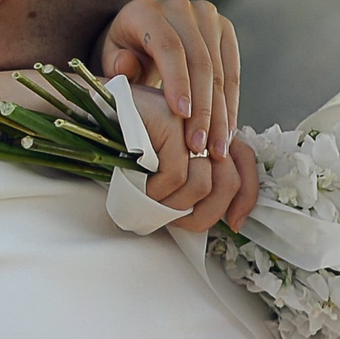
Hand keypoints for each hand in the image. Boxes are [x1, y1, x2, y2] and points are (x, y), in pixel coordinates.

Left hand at [100, 0, 239, 170]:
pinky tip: (226, 132)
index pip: (169, 47)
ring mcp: (207, 17)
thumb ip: (116, 66)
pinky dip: (230, 105)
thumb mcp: (111, 60)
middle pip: (200, 62)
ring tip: (216, 149)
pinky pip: (232, 73)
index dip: (178, 82)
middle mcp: (181, 8)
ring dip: (220, 114)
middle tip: (199, 146)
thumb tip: (126, 66)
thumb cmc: (123, 54)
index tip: (182, 115)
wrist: (142, 36)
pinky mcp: (225, 30)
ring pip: (220, 72)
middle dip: (203, 109)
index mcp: (146, 12)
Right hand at [133, 87, 259, 235]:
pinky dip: (157, 191)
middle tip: (178, 221)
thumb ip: (197, 179)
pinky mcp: (170, 123)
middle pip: (229, 182)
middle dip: (206, 213)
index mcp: (210, 131)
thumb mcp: (169, 166)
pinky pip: (175, 176)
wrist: (92, 114)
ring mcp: (188, 122)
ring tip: (152, 199)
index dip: (247, 197)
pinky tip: (140, 183)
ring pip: (202, 185)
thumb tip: (226, 216)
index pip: (246, 164)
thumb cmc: (129, 144)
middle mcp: (205, 123)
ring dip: (174, 205)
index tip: (235, 224)